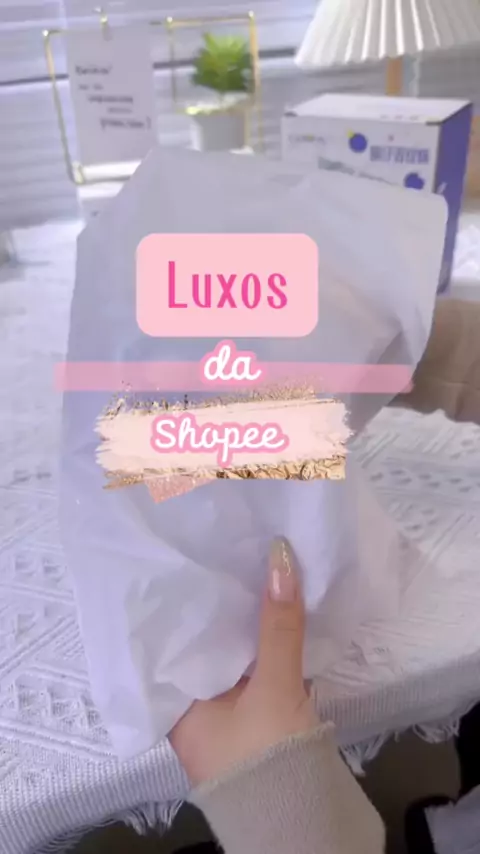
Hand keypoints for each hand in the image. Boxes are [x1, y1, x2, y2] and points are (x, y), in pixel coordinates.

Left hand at [168, 537, 318, 785]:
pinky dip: (262, 648)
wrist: (307, 824)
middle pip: (205, 647)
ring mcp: (225, 719)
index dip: (186, 601)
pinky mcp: (254, 722)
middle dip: (221, 608)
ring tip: (250, 571)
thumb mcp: (273, 687)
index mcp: (177, 706)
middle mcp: (192, 711)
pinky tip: (273, 616)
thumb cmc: (269, 757)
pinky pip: (252, 672)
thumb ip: (278, 626)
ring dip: (245, 627)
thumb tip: (280, 556)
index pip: (172, 641)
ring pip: (232, 659)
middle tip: (228, 552)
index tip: (196, 557)